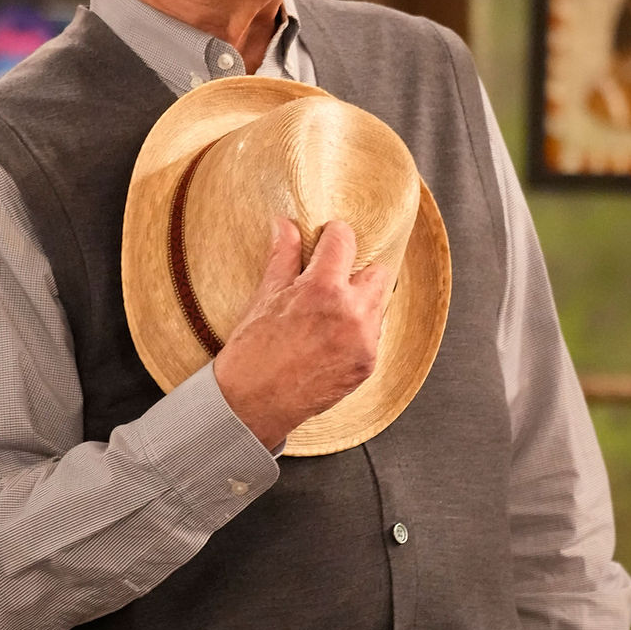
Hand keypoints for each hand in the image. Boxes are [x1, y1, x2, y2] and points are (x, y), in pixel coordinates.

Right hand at [213, 216, 389, 449]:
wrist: (252, 405)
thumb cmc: (252, 352)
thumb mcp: (265, 296)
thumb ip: (283, 257)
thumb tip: (286, 224)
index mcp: (323, 289)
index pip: (345, 240)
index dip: (333, 234)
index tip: (327, 238)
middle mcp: (352, 313)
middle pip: (378, 271)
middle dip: (357, 271)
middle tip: (332, 280)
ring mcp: (364, 342)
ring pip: (379, 304)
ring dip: (360, 301)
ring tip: (329, 314)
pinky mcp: (367, 365)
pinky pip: (374, 334)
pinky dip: (358, 331)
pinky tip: (331, 338)